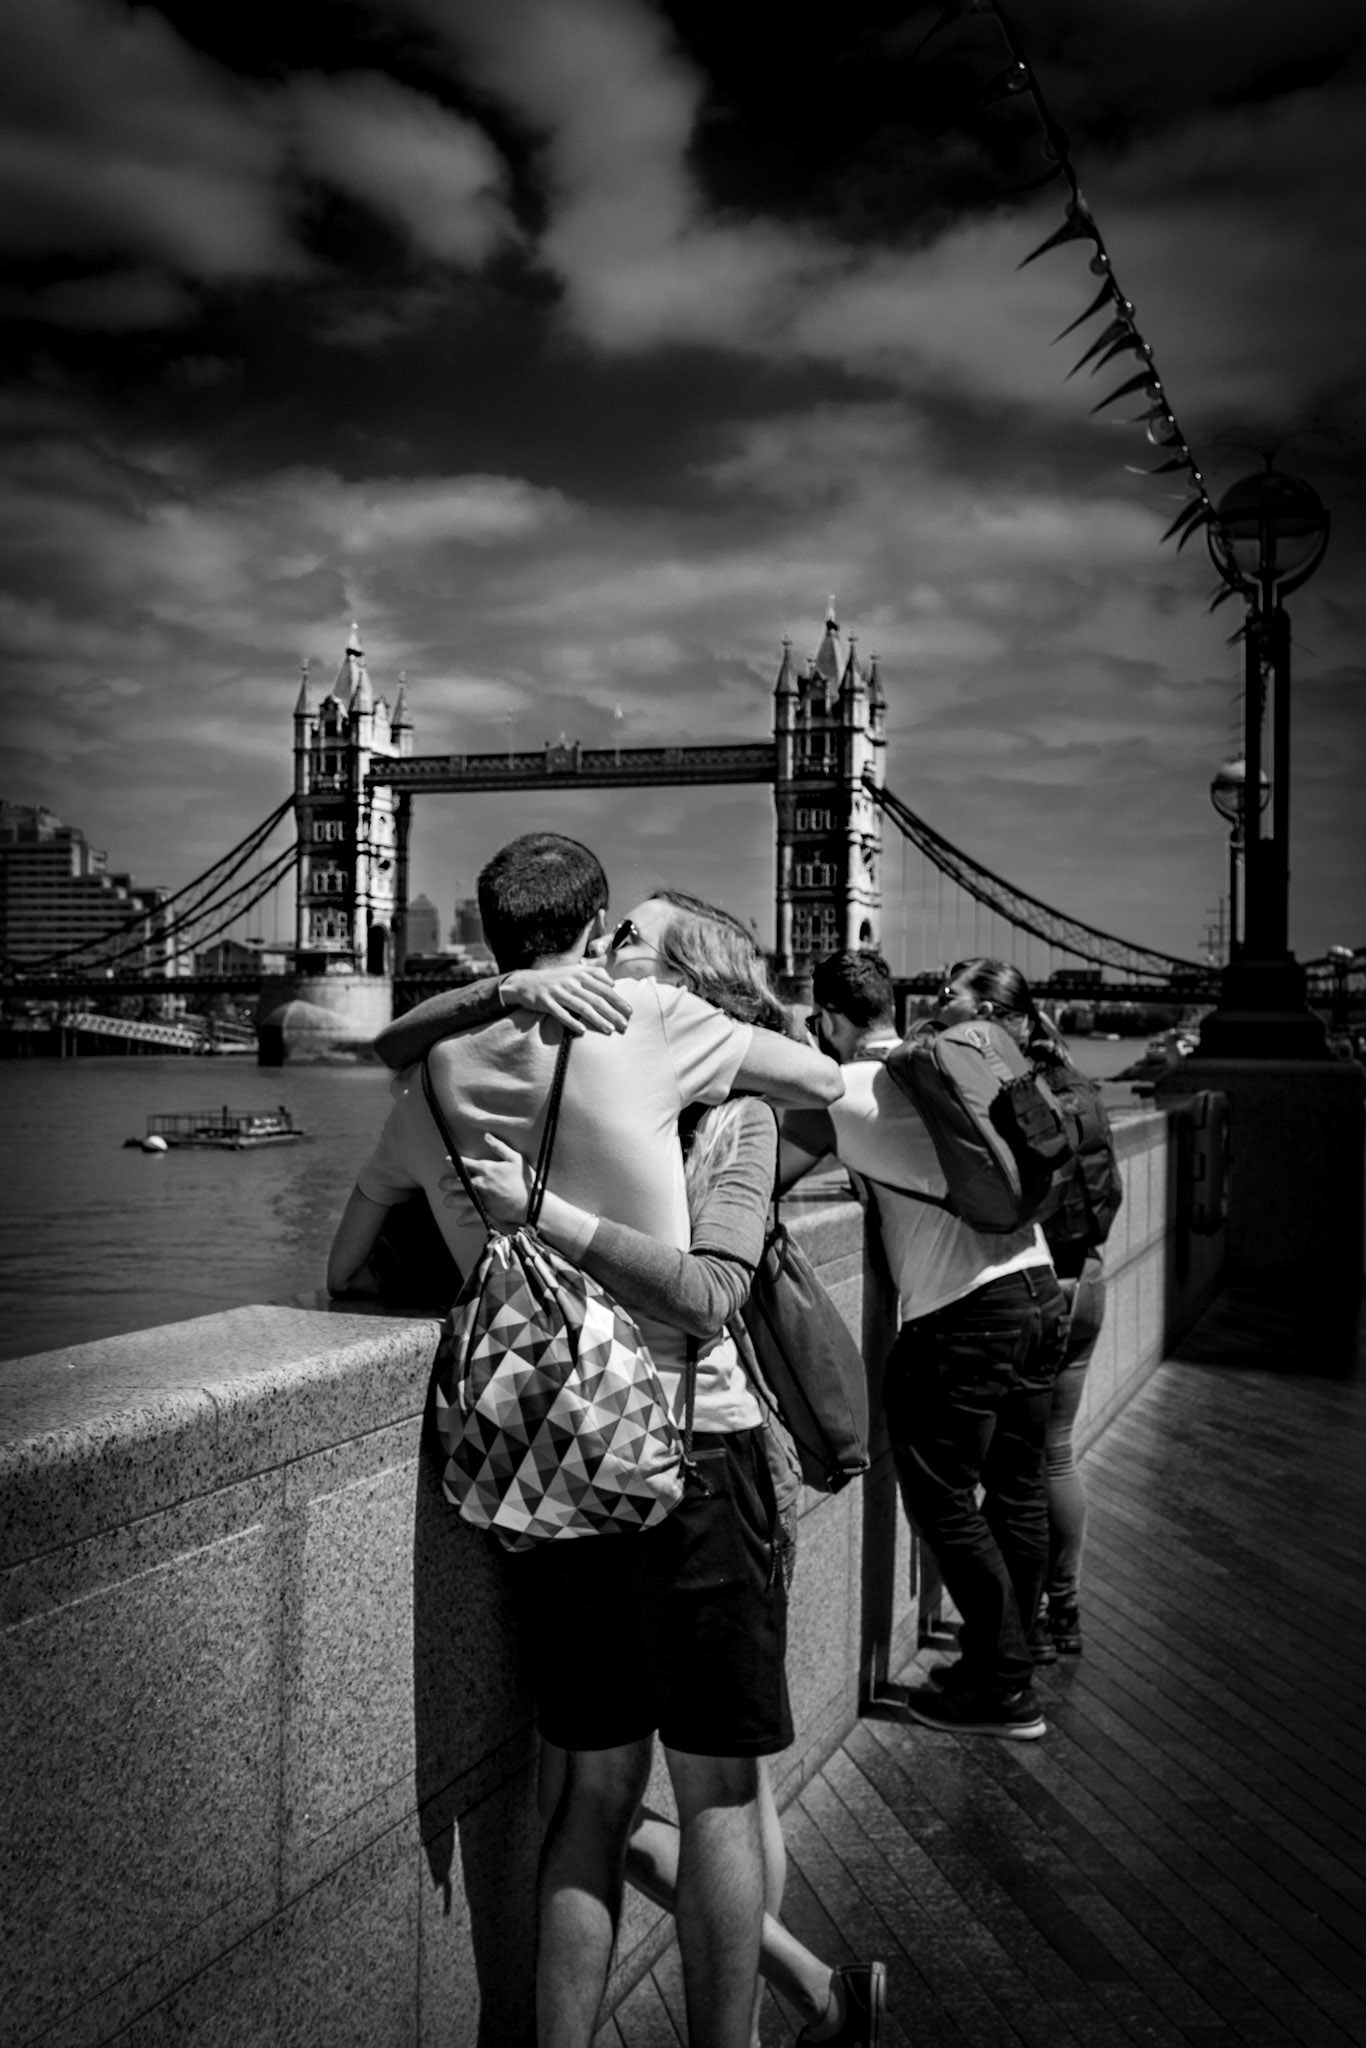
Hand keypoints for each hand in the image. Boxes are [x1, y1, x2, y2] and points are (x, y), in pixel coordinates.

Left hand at [441, 1134, 534, 1228]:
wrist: (532, 1204)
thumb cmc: (525, 1181)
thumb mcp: (516, 1159)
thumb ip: (499, 1147)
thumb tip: (486, 1136)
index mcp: (486, 1169)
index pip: (463, 1163)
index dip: (453, 1161)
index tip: (447, 1161)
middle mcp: (480, 1184)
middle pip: (456, 1182)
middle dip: (446, 1182)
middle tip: (442, 1184)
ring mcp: (481, 1199)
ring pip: (458, 1200)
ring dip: (451, 1200)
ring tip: (447, 1201)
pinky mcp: (485, 1213)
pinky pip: (469, 1217)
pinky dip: (463, 1219)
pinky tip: (460, 1220)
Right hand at [500, 961, 630, 1034]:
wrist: (525, 982)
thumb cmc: (555, 979)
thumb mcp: (574, 971)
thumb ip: (594, 974)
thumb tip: (613, 984)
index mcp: (580, 973)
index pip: (604, 987)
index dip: (618, 1000)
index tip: (629, 1011)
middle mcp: (570, 981)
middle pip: (596, 998)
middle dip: (612, 1012)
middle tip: (625, 1024)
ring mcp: (558, 991)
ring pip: (581, 1006)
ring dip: (597, 1019)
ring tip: (609, 1029)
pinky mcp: (545, 1001)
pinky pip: (561, 1014)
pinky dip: (572, 1022)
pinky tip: (583, 1031)